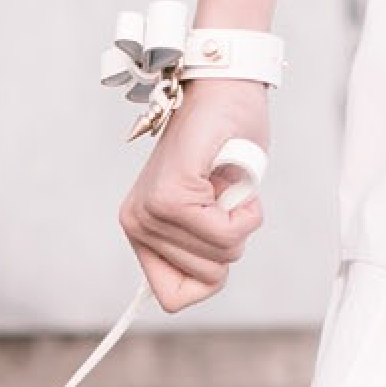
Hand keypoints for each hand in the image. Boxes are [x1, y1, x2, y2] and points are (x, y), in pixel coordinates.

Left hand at [117, 79, 268, 312]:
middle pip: (207, 278)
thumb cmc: (224, 142)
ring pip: (221, 257)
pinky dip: (246, 213)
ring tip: (226, 183)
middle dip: (231, 241)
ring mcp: (153, 211)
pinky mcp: (172, 196)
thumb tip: (209, 277)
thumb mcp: (209, 208)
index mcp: (142, 230)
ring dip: (241, 223)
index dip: (209, 276)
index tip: (213, 233)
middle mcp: (139, 224)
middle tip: (223, 196)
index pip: (172, 298)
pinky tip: (232, 181)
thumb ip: (200, 245)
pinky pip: (226, 235)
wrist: (225, 88)